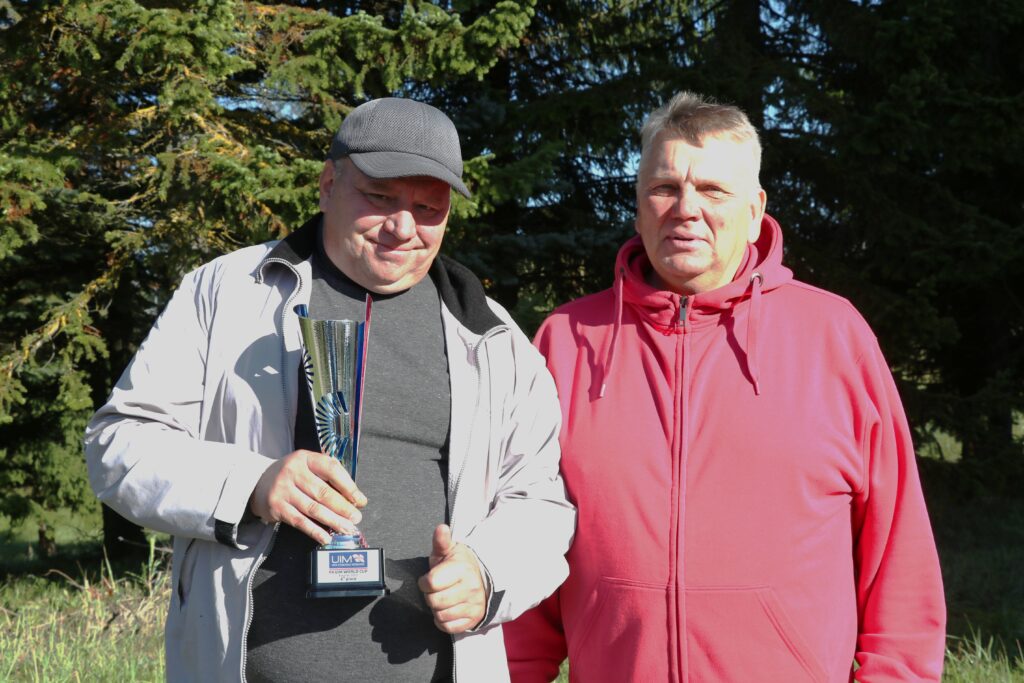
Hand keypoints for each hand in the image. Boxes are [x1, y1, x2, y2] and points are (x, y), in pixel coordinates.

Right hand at [249, 449, 366, 544]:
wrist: (257, 482)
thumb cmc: (292, 475)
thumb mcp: (307, 466)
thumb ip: (327, 476)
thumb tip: (353, 498)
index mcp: (305, 458)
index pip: (331, 469)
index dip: (348, 486)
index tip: (360, 500)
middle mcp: (293, 472)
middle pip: (323, 492)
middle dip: (343, 507)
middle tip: (356, 518)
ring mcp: (283, 490)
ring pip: (313, 509)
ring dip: (333, 521)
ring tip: (347, 528)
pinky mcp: (277, 507)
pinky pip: (300, 521)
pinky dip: (315, 531)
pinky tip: (326, 537)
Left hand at [418, 524, 486, 633]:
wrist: (482, 578)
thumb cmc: (459, 564)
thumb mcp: (449, 550)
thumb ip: (441, 541)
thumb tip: (441, 528)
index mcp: (462, 570)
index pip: (431, 583)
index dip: (424, 582)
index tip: (428, 579)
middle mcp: (470, 588)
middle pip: (434, 601)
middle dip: (430, 596)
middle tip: (436, 590)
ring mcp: (473, 605)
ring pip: (440, 615)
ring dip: (436, 609)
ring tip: (442, 599)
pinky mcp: (473, 619)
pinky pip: (449, 627)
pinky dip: (443, 621)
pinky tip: (446, 610)